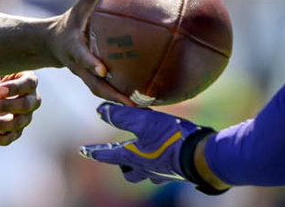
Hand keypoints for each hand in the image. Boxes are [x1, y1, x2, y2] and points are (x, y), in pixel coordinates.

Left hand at [0, 72, 39, 145]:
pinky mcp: (15, 132)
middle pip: (25, 105)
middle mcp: (31, 99)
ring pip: (17, 123)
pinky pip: (9, 138)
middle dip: (6, 106)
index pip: (28, 83)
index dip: (15, 88)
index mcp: (27, 80)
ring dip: (0, 124)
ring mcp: (24, 117)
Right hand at [49, 0, 135, 106]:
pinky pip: (105, 89)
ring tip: (141, 107)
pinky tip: (140, 98)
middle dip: (111, 95)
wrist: (51, 43)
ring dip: (118, 101)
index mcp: (74, 48)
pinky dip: (119, 95)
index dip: (90, 63)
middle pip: (93, 85)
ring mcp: (83, 76)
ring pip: (99, 92)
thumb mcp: (82, 4)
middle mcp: (78, 66)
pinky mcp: (89, 80)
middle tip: (131, 103)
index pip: (81, 57)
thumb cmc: (71, 21)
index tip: (102, 69)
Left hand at [79, 102, 224, 193]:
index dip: (94, 151)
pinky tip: (168, 153)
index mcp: (133, 158)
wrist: (202, 157)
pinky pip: (165, 170)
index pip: (107, 155)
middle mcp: (146, 169)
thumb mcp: (143, 122)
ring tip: (145, 153)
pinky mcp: (178, 172)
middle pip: (128, 172)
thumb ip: (121, 116)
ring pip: (147, 173)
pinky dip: (161, 162)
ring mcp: (163, 173)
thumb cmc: (171, 138)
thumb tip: (100, 110)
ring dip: (142, 164)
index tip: (83, 150)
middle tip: (121, 155)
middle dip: (123, 163)